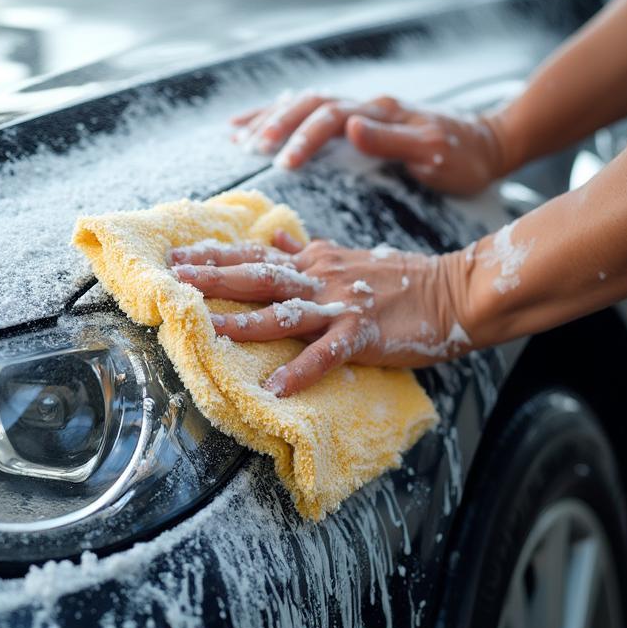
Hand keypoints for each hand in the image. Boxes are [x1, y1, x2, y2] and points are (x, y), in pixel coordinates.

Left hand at [170, 231, 473, 395]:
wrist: (452, 290)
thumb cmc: (400, 278)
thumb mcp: (346, 257)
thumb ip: (307, 252)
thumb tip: (273, 239)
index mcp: (314, 263)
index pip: (255, 255)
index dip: (215, 255)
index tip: (177, 256)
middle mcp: (320, 279)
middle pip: (258, 276)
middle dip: (213, 277)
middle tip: (174, 278)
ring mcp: (340, 305)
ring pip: (284, 311)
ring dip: (245, 321)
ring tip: (207, 330)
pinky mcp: (363, 332)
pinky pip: (328, 353)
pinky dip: (302, 370)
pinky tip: (277, 387)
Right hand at [232, 92, 506, 194]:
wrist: (486, 145)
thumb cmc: (463, 157)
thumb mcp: (436, 153)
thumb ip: (393, 140)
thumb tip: (350, 126)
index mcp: (382, 111)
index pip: (332, 118)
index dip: (304, 138)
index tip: (284, 164)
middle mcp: (367, 105)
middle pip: (310, 104)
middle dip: (276, 124)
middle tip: (249, 149)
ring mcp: (361, 110)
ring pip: (305, 104)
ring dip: (269, 117)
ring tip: (235, 136)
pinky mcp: (358, 121)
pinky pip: (312, 114)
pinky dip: (281, 118)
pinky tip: (258, 128)